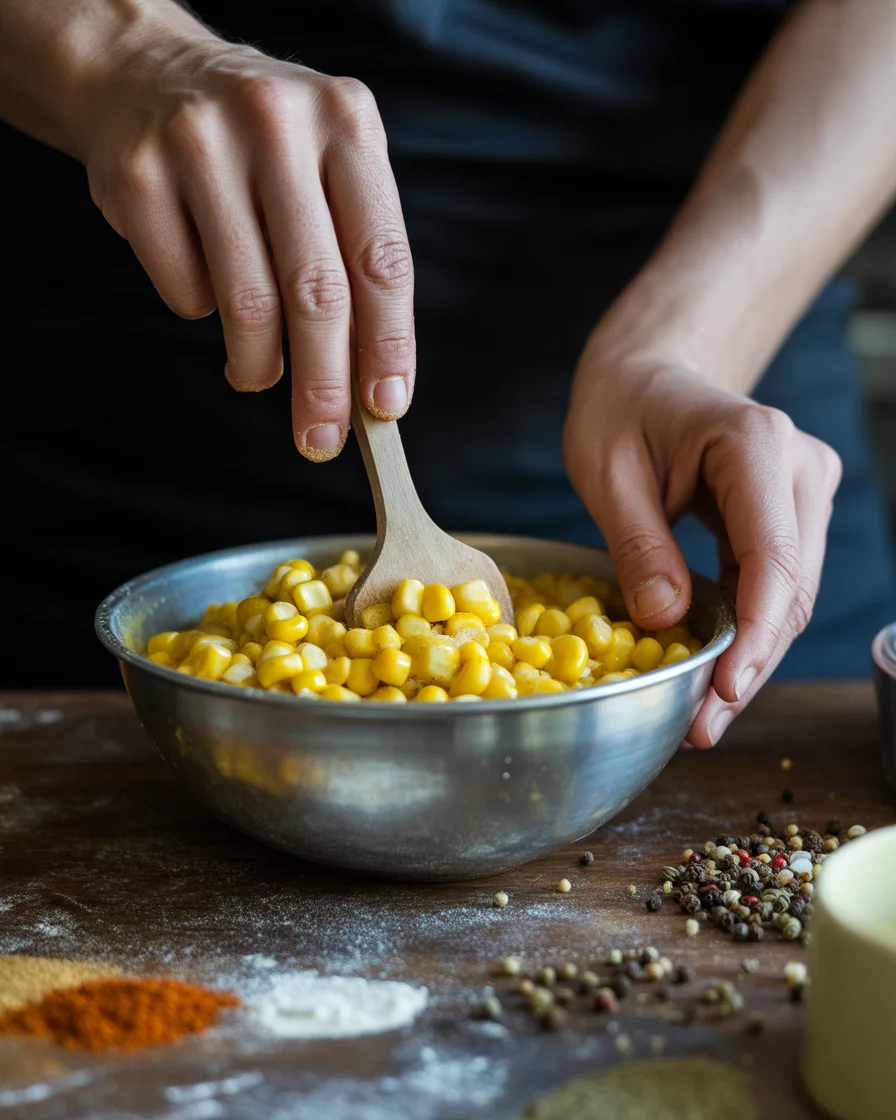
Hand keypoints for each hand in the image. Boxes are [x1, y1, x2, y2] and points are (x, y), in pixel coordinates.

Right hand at [82, 35, 413, 458]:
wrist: (150, 73)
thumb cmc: (266, 149)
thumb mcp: (331, 168)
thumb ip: (357, 257)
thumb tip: (372, 384)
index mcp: (347, 124)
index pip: (381, 258)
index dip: (388, 345)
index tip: (387, 408)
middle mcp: (277, 123)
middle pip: (315, 291)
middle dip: (325, 384)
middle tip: (322, 439)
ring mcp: (199, 144)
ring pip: (245, 302)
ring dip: (258, 365)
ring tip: (258, 374)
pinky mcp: (136, 174)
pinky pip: (184, 290)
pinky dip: (200, 311)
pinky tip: (205, 280)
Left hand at [563, 352, 841, 746]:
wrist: (650, 373)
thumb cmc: (620, 409)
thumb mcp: (606, 472)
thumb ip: (638, 544)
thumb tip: (667, 623)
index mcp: (756, 445)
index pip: (772, 559)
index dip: (753, 636)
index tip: (722, 691)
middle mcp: (799, 467)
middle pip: (791, 589)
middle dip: (750, 665)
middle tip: (700, 726)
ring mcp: (803, 490)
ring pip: (791, 596)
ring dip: (751, 658)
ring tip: (702, 715)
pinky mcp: (793, 513)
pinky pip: (776, 585)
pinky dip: (747, 631)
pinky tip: (714, 671)